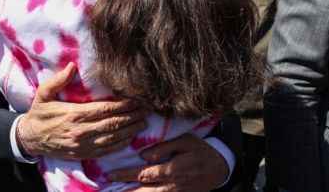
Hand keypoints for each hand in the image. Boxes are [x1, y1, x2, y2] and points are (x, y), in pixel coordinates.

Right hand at [16, 62, 147, 159]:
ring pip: (113, 138)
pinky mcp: (83, 154)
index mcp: (74, 114)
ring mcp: (83, 144)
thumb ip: (58, 80)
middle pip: (113, 123)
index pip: (105, 109)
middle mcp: (81, 131)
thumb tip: (73, 66)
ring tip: (143, 122)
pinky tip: (130, 137)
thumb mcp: (44, 93)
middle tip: (147, 109)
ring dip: (130, 130)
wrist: (30, 138)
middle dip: (132, 116)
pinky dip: (120, 144)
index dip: (123, 105)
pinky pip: (106, 150)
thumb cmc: (39, 113)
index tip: (136, 99)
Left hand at [107, 133, 228, 191]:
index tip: (110, 174)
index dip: (126, 175)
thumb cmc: (200, 151)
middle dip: (125, 190)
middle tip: (108, 187)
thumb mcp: (186, 142)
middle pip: (143, 190)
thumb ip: (164, 147)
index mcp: (172, 169)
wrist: (220, 169)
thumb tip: (143, 155)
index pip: (144, 174)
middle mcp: (172, 185)